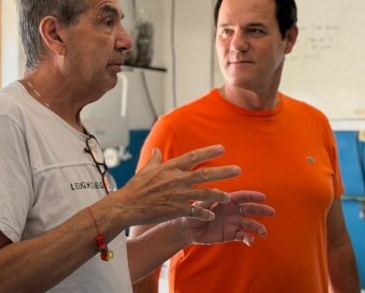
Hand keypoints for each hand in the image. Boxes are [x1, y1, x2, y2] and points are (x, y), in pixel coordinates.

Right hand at [117, 145, 240, 226]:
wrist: (126, 206)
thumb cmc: (135, 187)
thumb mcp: (146, 169)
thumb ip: (155, 159)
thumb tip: (157, 150)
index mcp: (170, 167)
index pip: (193, 157)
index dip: (208, 152)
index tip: (222, 149)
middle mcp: (176, 179)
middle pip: (204, 174)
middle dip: (223, 172)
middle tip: (238, 170)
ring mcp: (177, 195)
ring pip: (204, 193)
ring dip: (218, 194)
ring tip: (229, 197)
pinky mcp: (175, 209)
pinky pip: (194, 211)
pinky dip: (203, 213)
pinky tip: (212, 215)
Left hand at [184, 190, 275, 245]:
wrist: (188, 230)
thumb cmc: (192, 213)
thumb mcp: (198, 206)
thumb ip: (208, 200)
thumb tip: (218, 190)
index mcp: (226, 201)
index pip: (241, 197)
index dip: (252, 196)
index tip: (263, 197)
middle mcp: (232, 211)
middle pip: (249, 209)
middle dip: (261, 210)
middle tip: (272, 212)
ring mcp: (232, 223)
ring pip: (249, 223)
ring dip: (258, 227)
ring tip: (264, 232)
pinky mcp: (230, 234)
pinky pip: (242, 236)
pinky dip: (248, 238)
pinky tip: (250, 241)